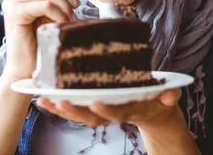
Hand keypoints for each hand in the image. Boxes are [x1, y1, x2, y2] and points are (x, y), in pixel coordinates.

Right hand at [1, 0, 78, 80]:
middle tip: (75, 5)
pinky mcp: (15, 15)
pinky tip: (62, 24)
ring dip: (64, 3)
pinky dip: (58, 13)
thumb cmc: (42, 41)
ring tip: (69, 18)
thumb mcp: (51, 12)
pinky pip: (44, 4)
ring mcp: (12, 3)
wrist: (27, 68)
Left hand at [35, 89, 181, 128]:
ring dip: (61, 109)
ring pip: (80, 115)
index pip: (118, 112)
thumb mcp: (168, 97)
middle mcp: (114, 112)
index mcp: (131, 108)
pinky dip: (58, 105)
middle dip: (75, 111)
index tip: (95, 103)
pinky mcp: (93, 108)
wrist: (153, 112)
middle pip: (92, 117)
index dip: (107, 109)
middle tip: (60, 102)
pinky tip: (42, 98)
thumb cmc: (157, 100)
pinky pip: (74, 109)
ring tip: (44, 100)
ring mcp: (102, 112)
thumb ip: (169, 95)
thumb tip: (170, 95)